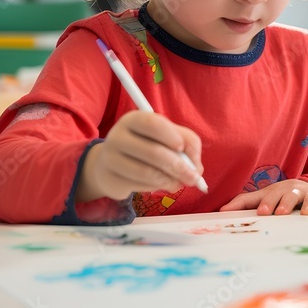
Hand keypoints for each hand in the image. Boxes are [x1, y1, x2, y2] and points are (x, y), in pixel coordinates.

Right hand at [76, 110, 203, 201]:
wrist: (112, 164)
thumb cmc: (147, 146)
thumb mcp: (167, 137)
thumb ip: (188, 145)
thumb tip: (197, 168)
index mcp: (134, 119)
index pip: (153, 123)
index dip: (171, 136)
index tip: (181, 148)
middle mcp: (118, 136)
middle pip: (153, 152)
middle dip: (180, 167)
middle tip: (194, 178)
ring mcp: (110, 158)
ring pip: (147, 172)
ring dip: (170, 180)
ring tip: (178, 182)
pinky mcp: (110, 179)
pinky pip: (139, 186)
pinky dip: (156, 187)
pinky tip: (159, 184)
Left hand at [219, 179, 307, 215]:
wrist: (305, 187)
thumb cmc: (280, 197)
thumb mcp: (263, 198)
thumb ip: (243, 204)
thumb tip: (221, 211)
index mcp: (277, 190)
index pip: (269, 196)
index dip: (265, 203)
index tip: (261, 213)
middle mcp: (293, 189)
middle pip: (288, 195)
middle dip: (284, 203)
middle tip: (279, 213)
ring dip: (307, 204)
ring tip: (305, 214)